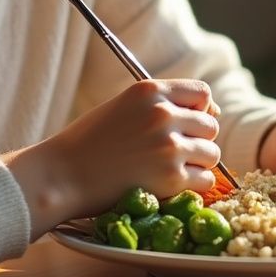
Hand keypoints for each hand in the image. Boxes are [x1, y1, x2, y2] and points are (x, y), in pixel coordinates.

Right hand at [3, 79, 221, 234]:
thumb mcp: (123, 107)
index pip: (202, 94)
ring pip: (212, 154)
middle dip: (198, 140)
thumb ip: (162, 105)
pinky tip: (170, 185)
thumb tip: (213, 111)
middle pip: (210, 125)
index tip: (187, 124)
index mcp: (150, 91)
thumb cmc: (89, 143)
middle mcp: (163, 114)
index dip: (199, 110)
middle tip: (172, 153)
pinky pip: (205, 180)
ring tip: (169, 169)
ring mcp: (169, 147)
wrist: (62, 176)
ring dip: (197, 163)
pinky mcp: (171, 178)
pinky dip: (193, 185)